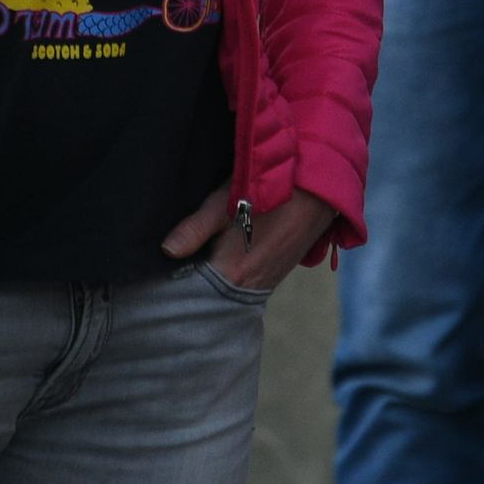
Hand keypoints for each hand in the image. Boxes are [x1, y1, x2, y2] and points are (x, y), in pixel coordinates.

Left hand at [163, 183, 342, 292]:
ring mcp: (269, 281)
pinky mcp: (278, 272)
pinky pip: (249, 280)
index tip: (162, 277)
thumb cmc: (271, 189)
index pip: (194, 293)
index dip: (178, 284)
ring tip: (201, 259)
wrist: (322, 188)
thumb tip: (166, 250)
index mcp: (234, 274)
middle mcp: (252, 287)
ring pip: (232, 289)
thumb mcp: (225, 201)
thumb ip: (195, 228)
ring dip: (217, 278)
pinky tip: (228, 255)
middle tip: (179, 265)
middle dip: (196, 283)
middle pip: (212, 295)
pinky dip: (236, 274)